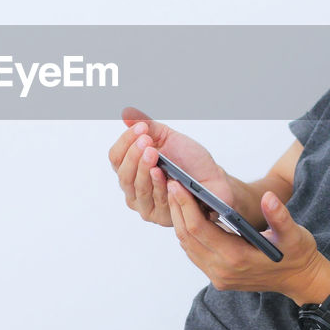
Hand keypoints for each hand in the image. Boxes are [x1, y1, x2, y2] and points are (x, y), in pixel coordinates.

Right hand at [108, 106, 230, 226]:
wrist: (213, 178)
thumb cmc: (189, 160)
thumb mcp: (168, 138)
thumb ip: (148, 127)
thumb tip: (128, 114)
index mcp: (131, 169)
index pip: (116, 157)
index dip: (125, 141)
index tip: (141, 127)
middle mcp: (133, 188)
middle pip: (123, 174)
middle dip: (133, 155)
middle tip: (146, 140)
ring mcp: (146, 204)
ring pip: (137, 187)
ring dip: (144, 168)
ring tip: (152, 152)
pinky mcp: (161, 216)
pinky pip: (155, 200)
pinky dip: (157, 185)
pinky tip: (161, 172)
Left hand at [166, 181, 329, 301]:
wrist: (300, 279)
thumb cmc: (298, 254)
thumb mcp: (294, 234)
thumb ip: (279, 216)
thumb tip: (269, 197)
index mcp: (237, 258)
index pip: (199, 229)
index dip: (185, 205)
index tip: (178, 184)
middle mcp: (222, 271)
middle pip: (187, 237)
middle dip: (178, 209)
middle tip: (171, 183)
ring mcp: (218, 277)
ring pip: (187, 246)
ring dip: (180, 221)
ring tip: (176, 195)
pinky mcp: (218, 277)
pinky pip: (195, 253)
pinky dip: (188, 233)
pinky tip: (188, 214)